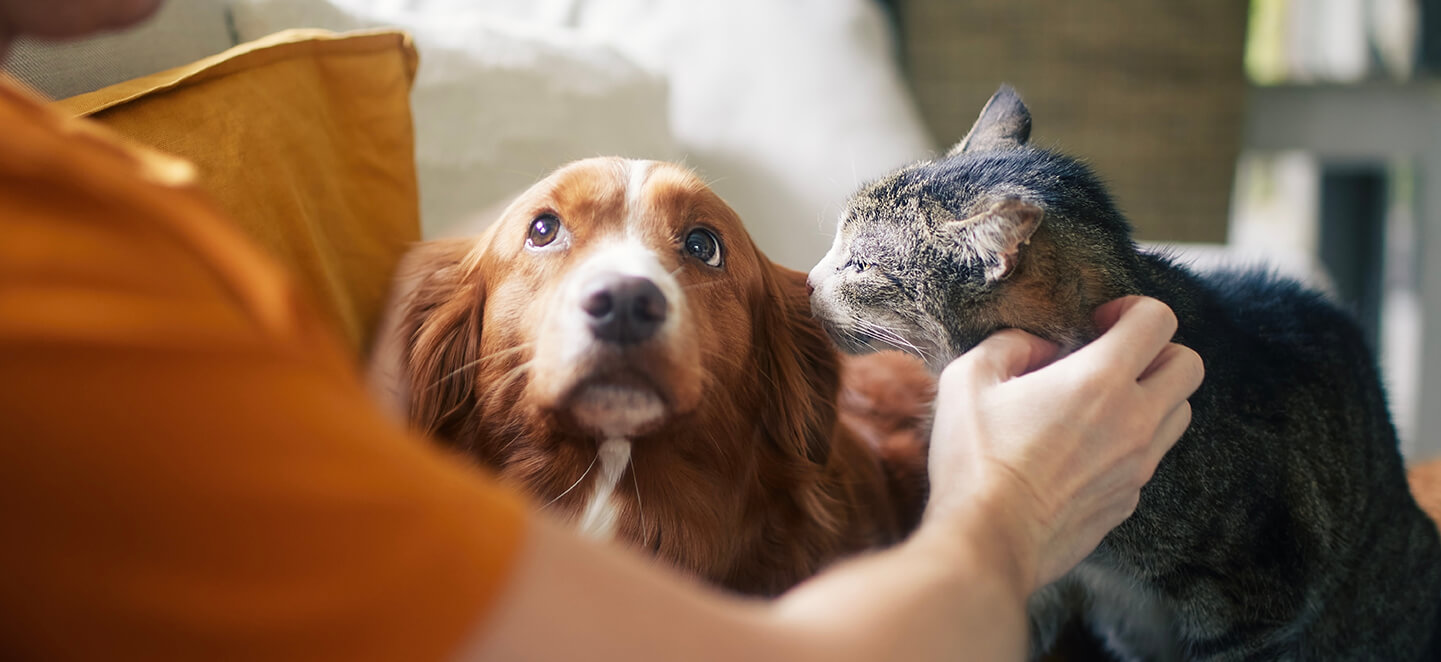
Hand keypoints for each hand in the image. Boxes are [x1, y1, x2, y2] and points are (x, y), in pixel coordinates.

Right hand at [923, 296, 1202, 592]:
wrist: (988, 542)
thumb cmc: (974, 460)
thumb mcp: (967, 380)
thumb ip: (1009, 345)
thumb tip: (1038, 348)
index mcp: (1100, 380)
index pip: (1158, 320)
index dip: (1132, 308)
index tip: (1099, 322)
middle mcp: (1134, 420)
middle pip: (1189, 366)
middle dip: (1157, 351)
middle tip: (1113, 359)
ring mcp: (1138, 466)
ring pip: (1179, 414)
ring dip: (1153, 398)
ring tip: (1103, 404)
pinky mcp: (1128, 501)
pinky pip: (1151, 458)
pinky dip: (1132, 443)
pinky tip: (1085, 449)